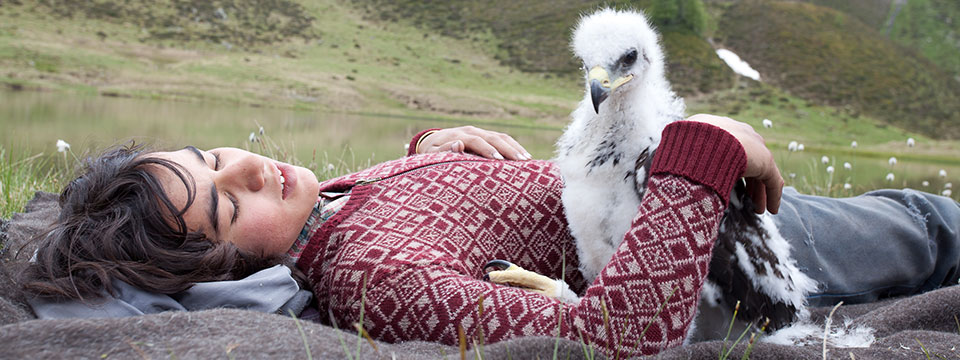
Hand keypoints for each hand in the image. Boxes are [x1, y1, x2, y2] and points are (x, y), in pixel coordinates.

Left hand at [418, 126, 532, 160]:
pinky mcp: (485, 136)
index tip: (499, 160)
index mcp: (458, 135)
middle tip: (521, 161)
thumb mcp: (431, 154)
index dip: (487, 149)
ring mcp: (480, 132)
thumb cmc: (431, 153)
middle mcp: (471, 130)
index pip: (476, 140)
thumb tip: (458, 144)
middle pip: (493, 137)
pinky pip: (502, 139)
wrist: (432, 142)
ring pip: (501, 136)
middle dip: (508, 149)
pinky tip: (524, 156)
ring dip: (515, 147)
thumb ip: (443, 151)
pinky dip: (514, 146)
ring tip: (528, 160)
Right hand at [686, 114, 783, 213]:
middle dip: (747, 181)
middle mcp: (738, 133)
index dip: (728, 167)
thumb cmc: (684, 146)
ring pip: (761, 172)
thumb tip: (666, 167)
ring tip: (757, 209)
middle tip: (745, 198)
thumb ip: (680, 156)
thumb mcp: (677, 148)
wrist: (703, 143)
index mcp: (717, 128)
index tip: (726, 184)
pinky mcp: (765, 161)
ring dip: (759, 192)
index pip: (728, 148)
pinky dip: (772, 196)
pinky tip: (771, 210)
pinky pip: (771, 181)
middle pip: (747, 160)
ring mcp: (754, 146)